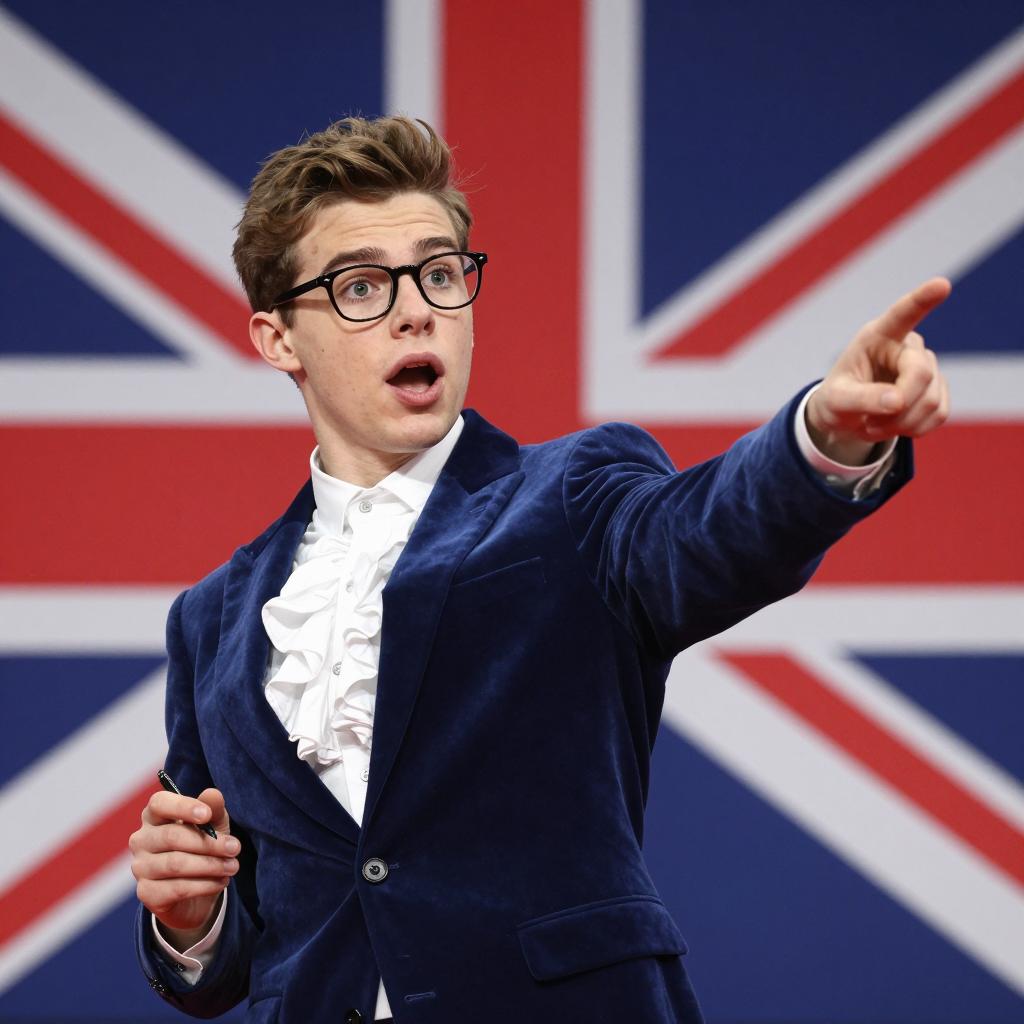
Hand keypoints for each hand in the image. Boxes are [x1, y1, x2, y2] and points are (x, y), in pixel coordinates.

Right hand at [129, 787, 237, 949]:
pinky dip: (204, 885)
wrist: (196, 891)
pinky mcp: (146, 893)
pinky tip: (221, 881)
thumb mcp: (213, 824)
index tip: (207, 814)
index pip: (159, 803)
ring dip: (210, 865)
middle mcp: (141, 839)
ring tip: (232, 866)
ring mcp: (141, 867)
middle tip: (235, 848)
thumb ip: (213, 808)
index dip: (183, 807)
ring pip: (175, 864)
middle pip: (172, 836)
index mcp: (154, 815)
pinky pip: (176, 888)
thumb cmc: (202, 846)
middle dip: (208, 843)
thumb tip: (213, 794)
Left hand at [806, 277, 950, 464]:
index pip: (903, 314)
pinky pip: (939, 415)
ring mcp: (927, 366)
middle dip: (897, 408)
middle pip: (921, 375)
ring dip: (900, 423)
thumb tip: (896, 402)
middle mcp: (908, 345)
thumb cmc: (837, 399)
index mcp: (878, 336)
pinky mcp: (939, 389)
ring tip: (874, 423)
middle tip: (868, 423)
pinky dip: (914, 429)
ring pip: (931, 401)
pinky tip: (894, 425)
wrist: (848, 416)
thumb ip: (861, 398)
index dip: (922, 299)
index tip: (941, 285)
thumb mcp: (836, 400)